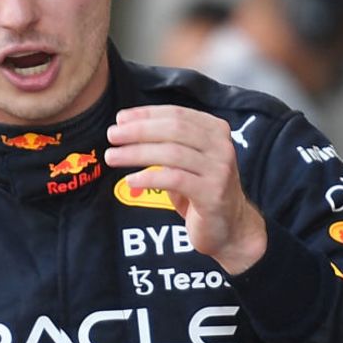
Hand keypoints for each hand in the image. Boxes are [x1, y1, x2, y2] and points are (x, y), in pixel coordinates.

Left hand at [104, 105, 265, 273]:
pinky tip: (131, 180)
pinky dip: (149, 177)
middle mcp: (221, 146)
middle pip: (173, 129)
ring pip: (172, 153)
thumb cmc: (201, 190)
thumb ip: (165, 142)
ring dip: (137, 153)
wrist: (230, 228)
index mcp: (215, 130)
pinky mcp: (212, 193)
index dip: (146, 114)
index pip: (176, 114)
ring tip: (113, 157)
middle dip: (138, 130)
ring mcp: (219, 170)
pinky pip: (175, 179)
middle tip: (112, 135)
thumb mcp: (185, 160)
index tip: (120, 119)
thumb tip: (125, 125)